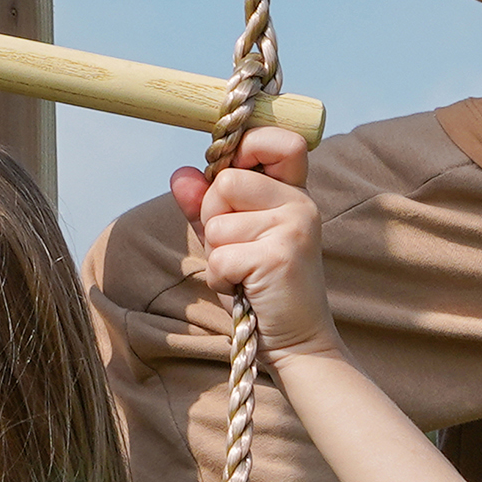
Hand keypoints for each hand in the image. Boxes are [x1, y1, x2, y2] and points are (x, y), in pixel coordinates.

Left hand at [171, 129, 339, 357]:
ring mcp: (294, 228)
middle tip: (240, 248)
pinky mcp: (280, 256)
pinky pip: (219, 255)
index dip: (249, 146)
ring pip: (217, 221)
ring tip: (245, 271)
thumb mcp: (229, 238)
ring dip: (217, 252)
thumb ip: (204, 204)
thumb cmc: (260, 286)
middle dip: (214, 217)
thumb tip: (181, 173)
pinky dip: (219, 277)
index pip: (283, 141)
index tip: (235, 167)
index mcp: (293, 193)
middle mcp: (300, 204)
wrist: (296, 341)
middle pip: (226, 181)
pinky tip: (243, 287)